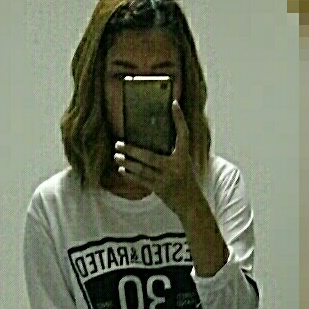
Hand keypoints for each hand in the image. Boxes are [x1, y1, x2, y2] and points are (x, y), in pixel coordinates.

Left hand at [113, 100, 200, 217]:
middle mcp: (176, 167)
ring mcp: (166, 179)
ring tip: (116, 156)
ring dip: (127, 162)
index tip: (174, 104)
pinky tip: (122, 169)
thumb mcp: (185, 163)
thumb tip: (157, 137)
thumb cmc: (187, 180)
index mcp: (184, 157)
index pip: (183, 134)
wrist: (191, 204)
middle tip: (118, 144)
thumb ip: (174, 152)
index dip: (180, 119)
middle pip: (149, 156)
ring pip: (142, 169)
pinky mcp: (159, 189)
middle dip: (131, 150)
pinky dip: (130, 174)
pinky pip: (141, 180)